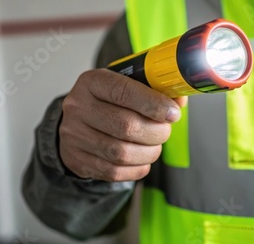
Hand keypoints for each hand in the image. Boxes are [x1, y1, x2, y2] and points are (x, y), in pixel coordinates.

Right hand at [59, 69, 186, 181]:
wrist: (77, 123)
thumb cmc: (109, 102)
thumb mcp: (127, 85)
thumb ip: (155, 89)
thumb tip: (179, 101)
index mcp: (92, 82)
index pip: (124, 91)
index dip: (153, 104)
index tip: (172, 113)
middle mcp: (78, 107)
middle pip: (125, 125)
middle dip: (155, 132)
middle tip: (165, 131)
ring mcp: (74, 136)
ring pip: (121, 153)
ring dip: (148, 152)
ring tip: (155, 146)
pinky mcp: (78, 160)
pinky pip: (114, 172)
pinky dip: (137, 168)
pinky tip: (143, 160)